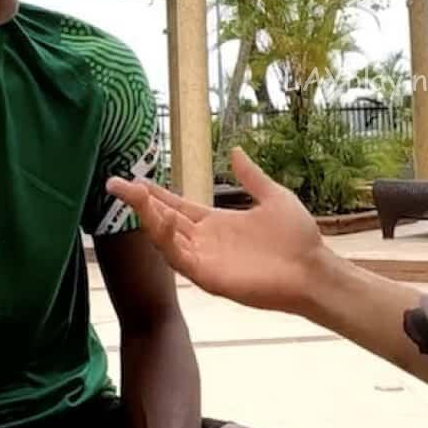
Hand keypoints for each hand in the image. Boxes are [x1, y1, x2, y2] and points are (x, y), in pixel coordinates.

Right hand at [106, 148, 325, 314]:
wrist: (313, 268)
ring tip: (134, 196)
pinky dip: (169, 241)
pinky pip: (181, 259)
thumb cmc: (297, 237)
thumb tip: (235, 150)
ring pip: (166, 238)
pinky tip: (163, 220)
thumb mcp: (273, 196)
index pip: (176, 206)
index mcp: (216, 223)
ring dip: (149, 218)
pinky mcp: (209, 277)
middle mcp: (205, 241)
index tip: (132, 178)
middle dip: (139, 202)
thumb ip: (251, 177)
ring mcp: (205, 260)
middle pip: (163, 220)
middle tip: (115, 182)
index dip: (154, 194)